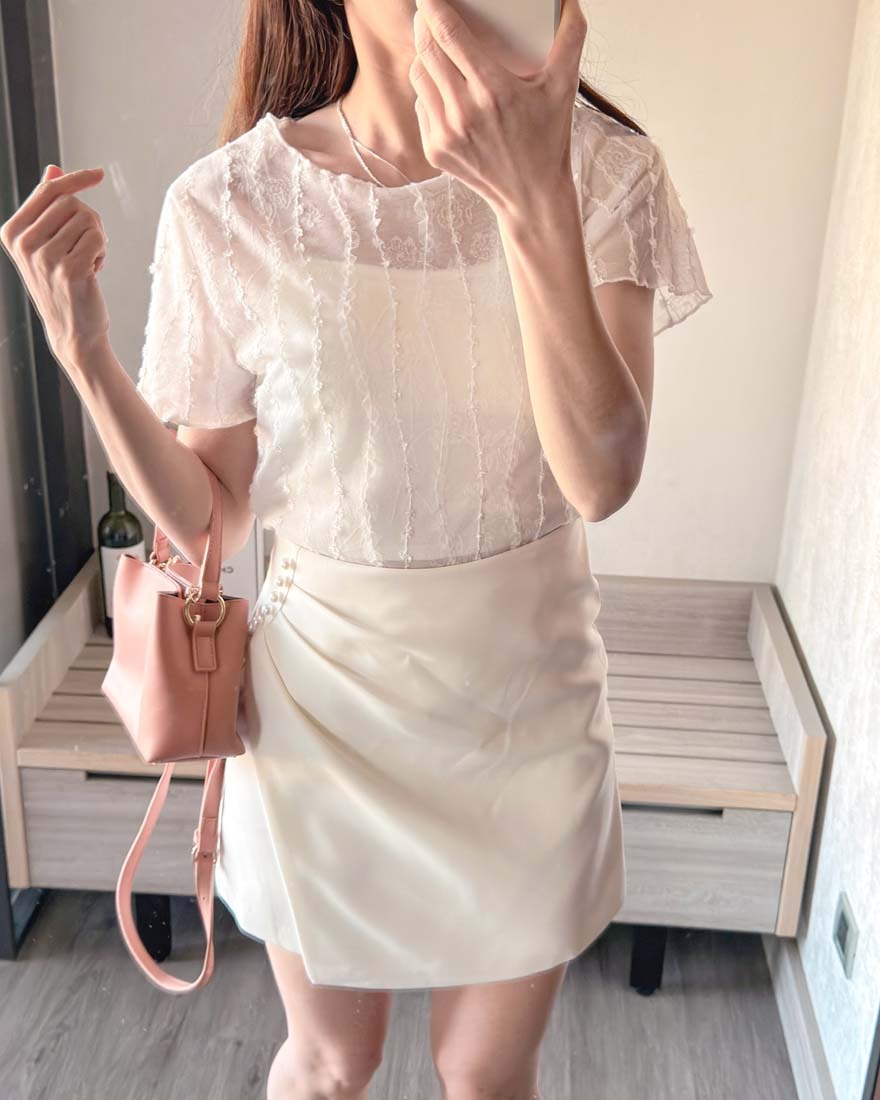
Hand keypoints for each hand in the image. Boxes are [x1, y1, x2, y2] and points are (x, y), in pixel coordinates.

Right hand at [0, 163, 109, 366]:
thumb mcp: (47, 244)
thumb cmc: (62, 284)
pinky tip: (93, 272)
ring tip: (86, 262)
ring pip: (87, 219)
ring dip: (96, 239)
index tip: (98, 173)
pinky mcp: (69, 270)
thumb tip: (53, 169)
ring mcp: (45, 258)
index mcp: (12, 232)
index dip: (76, 179)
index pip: (48, 190)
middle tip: (87, 247)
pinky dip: (102, 252)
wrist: (73, 331)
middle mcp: (24, 243)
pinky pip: (98, 238)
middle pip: (71, 202)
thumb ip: (48, 208)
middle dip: (89, 220)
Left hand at [409, 0, 587, 215]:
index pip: (449, 35)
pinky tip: (446, 91)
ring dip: (425, 57)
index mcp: (493, 90)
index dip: (433, 8)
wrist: (531, 197)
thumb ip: (570, 39)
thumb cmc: (548, 140)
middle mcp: (464, 112)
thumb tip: (571, 1)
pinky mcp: (434, 150)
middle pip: (427, 51)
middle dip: (424, 25)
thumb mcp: (564, 88)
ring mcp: (445, 134)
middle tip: (429, 14)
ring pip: (419, 77)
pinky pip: (421, 106)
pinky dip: (429, 93)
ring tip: (438, 50)